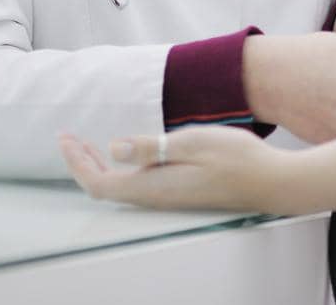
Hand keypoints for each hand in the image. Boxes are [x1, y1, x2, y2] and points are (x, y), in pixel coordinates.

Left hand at [60, 128, 297, 213]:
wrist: (272, 181)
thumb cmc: (236, 159)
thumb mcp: (191, 142)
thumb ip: (150, 147)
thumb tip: (114, 147)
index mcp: (153, 187)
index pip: (99, 182)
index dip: (76, 162)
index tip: (64, 137)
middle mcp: (157, 197)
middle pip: (106, 187)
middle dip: (82, 163)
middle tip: (68, 138)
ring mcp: (169, 197)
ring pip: (121, 186)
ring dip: (101, 165)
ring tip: (89, 145)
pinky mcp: (181, 193)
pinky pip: (138, 184)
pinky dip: (122, 168)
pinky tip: (129, 154)